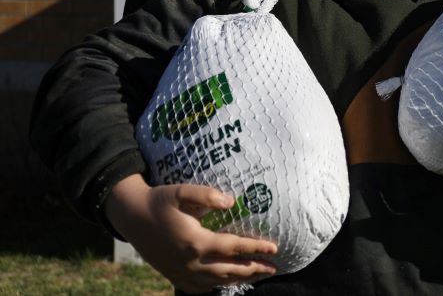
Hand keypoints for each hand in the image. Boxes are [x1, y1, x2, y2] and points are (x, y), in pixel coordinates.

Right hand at [104, 174, 277, 292]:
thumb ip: (207, 195)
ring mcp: (181, 272)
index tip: (275, 248)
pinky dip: (217, 285)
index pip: (233, 247)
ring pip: (217, 281)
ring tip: (259, 274)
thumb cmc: (159, 201)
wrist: (131, 218)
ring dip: (240, 279)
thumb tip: (231, 201)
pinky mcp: (174, 276)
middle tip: (274, 267)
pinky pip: (200, 287)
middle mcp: (190, 262)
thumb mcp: (181, 192)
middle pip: (229, 270)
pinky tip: (228, 280)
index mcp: (195, 241)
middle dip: (254, 269)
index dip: (256, 248)